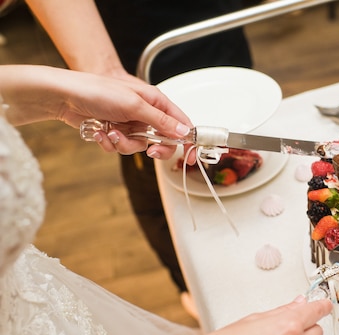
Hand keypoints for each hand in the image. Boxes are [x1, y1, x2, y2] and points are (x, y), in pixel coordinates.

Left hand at [0, 65, 195, 161]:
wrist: (66, 95)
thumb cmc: (99, 89)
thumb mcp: (134, 105)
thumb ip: (161, 120)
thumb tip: (183, 131)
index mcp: (156, 103)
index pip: (181, 124)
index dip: (187, 141)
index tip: (189, 157)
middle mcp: (146, 115)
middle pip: (163, 141)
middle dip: (154, 148)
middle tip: (148, 150)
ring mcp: (131, 125)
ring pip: (139, 147)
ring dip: (124, 144)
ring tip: (111, 132)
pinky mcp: (116, 133)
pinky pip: (121, 148)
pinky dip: (110, 144)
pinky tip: (100, 132)